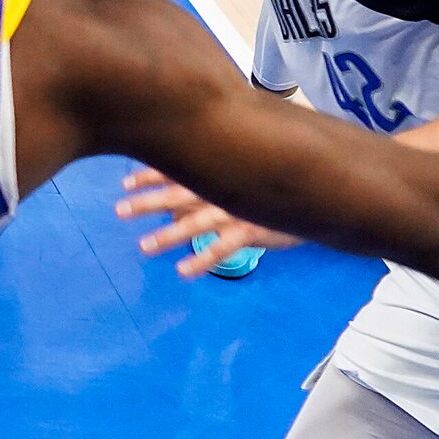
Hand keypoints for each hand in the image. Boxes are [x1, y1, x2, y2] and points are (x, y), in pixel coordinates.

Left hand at [117, 168, 303, 278]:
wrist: (318, 193)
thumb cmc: (278, 180)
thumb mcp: (248, 170)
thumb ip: (221, 174)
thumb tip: (190, 191)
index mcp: (220, 168)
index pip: (180, 167)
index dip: (150, 174)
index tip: (125, 182)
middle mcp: (223, 187)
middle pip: (179, 192)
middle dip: (148, 201)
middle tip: (119, 209)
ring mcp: (237, 209)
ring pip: (196, 222)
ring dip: (169, 235)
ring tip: (144, 246)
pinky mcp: (252, 230)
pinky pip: (223, 248)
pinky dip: (203, 259)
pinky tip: (183, 271)